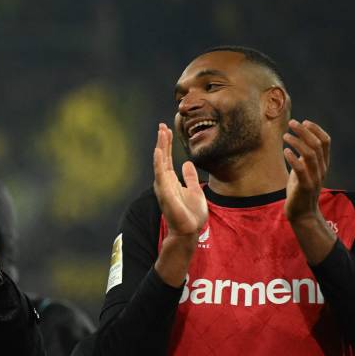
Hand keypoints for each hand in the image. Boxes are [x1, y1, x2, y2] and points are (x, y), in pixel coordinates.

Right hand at [153, 124, 206, 238]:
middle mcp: (165, 182)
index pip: (168, 159)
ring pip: (160, 162)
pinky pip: (160, 174)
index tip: (167, 130)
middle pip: (163, 157)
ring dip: (160, 147)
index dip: (167, 144)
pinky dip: (159, 162)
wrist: (189, 230)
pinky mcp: (165, 192)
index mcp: (171, 181)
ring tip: (161, 132)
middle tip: (162, 125)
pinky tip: (159, 151)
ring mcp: (164, 187)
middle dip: (162, 141)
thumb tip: (187, 164)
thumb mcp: (194, 190)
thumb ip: (190, 177)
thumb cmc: (191, 214)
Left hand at [283, 119, 330, 223]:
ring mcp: (315, 177)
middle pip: (317, 144)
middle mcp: (322, 169)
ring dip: (297, 142)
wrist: (303, 213)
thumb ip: (304, 159)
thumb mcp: (304, 171)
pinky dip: (293, 158)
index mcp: (323, 164)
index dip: (316, 129)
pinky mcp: (305, 186)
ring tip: (285, 136)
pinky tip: (285, 151)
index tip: (304, 121)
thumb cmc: (300, 191)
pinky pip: (300, 170)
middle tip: (292, 123)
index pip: (326, 141)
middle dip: (305, 131)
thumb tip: (298, 143)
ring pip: (310, 154)